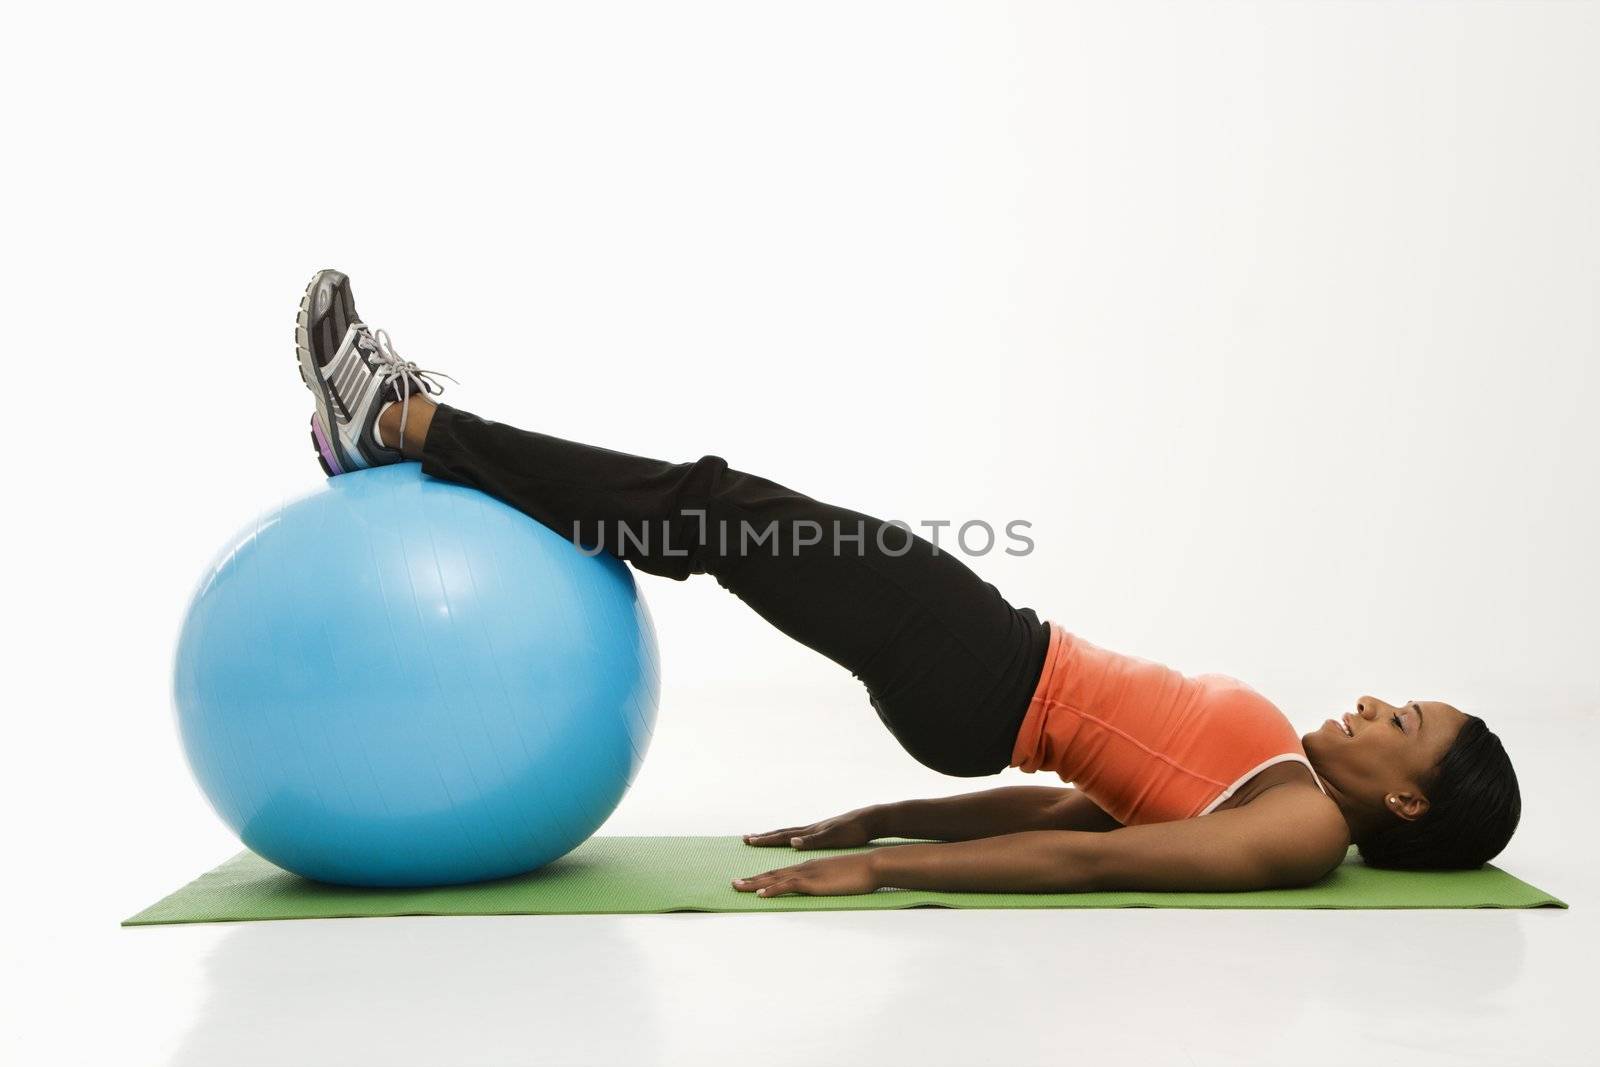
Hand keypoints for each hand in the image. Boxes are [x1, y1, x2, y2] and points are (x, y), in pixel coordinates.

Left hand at [732, 853, 878, 896]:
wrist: (871, 865)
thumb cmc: (859, 873)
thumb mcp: (837, 877)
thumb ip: (826, 881)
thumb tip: (820, 888)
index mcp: (809, 866)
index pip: (782, 871)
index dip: (765, 876)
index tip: (750, 880)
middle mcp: (804, 867)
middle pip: (772, 872)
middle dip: (751, 878)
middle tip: (733, 883)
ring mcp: (807, 873)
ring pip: (774, 877)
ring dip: (754, 882)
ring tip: (736, 886)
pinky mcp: (812, 881)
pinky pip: (788, 885)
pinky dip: (772, 889)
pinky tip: (760, 894)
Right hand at [742, 806, 884, 849]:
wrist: (871, 820)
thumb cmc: (854, 831)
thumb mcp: (834, 837)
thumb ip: (813, 841)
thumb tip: (791, 842)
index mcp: (810, 832)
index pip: (782, 836)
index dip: (765, 839)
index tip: (749, 840)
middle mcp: (811, 830)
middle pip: (782, 833)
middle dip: (764, 837)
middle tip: (747, 838)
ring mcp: (817, 831)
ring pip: (790, 833)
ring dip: (775, 836)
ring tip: (764, 837)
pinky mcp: (825, 833)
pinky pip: (800, 836)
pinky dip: (790, 838)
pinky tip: (792, 841)